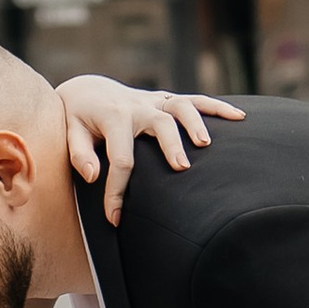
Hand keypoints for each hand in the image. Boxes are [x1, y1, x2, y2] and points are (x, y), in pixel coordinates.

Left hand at [59, 76, 245, 223]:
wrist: (88, 89)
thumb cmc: (78, 117)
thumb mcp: (69, 132)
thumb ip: (78, 153)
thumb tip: (92, 175)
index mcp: (113, 117)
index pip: (120, 157)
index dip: (117, 190)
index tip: (115, 218)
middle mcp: (138, 106)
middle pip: (159, 123)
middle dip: (170, 144)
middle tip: (181, 168)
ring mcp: (155, 102)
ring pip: (181, 106)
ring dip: (197, 123)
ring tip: (206, 145)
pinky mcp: (166, 100)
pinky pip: (195, 100)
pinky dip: (217, 107)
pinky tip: (239, 118)